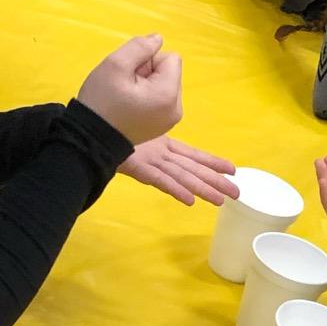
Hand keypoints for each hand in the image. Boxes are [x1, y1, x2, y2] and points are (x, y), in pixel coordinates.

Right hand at [77, 33, 182, 145]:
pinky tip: (131, 105)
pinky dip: (147, 96)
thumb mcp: (115, 64)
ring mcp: (171, 119)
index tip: (130, 75)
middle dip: (149, 72)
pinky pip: (161, 98)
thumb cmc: (102, 101)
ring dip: (147, 84)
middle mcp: (177, 108)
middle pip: (169, 71)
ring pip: (164, 83)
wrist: (91, 138)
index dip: (148, 60)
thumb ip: (139, 46)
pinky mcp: (163, 125)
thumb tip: (158, 38)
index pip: (171, 57)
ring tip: (127, 96)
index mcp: (169, 95)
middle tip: (126, 86)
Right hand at [121, 135, 238, 206]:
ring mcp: (150, 161)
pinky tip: (189, 201)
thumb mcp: (135, 132)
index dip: (212, 161)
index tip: (232, 169)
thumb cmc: (110, 124)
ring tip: (223, 200)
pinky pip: (159, 181)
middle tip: (238, 193)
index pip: (192, 155)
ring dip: (202, 189)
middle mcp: (160, 153)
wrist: (88, 128)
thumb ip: (148, 135)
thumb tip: (159, 139)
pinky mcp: (139, 168)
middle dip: (215, 181)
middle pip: (192, 169)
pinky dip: (175, 190)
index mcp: (161, 143)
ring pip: (182, 177)